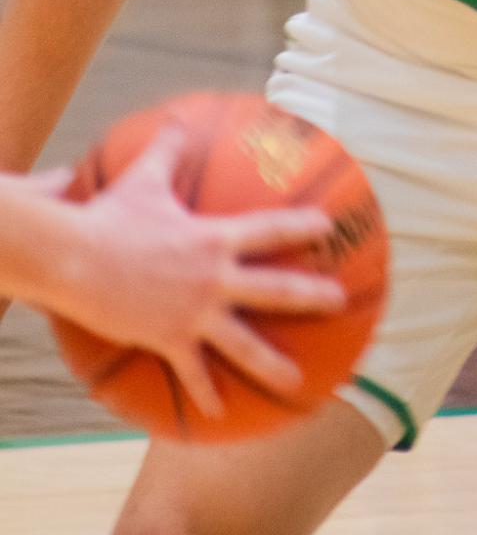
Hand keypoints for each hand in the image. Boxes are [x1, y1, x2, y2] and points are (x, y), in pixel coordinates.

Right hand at [50, 127, 345, 417]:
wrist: (76, 259)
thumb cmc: (109, 215)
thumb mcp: (142, 178)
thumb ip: (167, 151)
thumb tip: (177, 119)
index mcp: (214, 238)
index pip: (271, 228)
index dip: (303, 226)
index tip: (330, 228)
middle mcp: (213, 278)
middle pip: (275, 289)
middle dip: (312, 295)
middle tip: (341, 302)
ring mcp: (194, 313)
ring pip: (244, 343)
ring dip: (273, 364)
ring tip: (299, 381)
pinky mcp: (169, 339)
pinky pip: (192, 372)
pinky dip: (206, 393)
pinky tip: (219, 414)